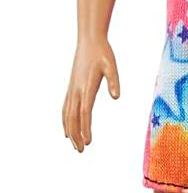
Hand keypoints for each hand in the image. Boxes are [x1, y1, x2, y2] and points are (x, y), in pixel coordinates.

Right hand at [62, 35, 119, 150]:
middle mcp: (76, 90)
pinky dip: (65, 120)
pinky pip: (65, 108)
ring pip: (67, 114)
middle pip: (73, 117)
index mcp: (87, 87)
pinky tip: (67, 130)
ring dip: (70, 131)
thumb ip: (114, 81)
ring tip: (74, 145)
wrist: (89, 41)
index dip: (85, 128)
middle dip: (76, 135)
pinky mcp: (71, 87)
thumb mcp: (112, 65)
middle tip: (81, 151)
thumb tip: (116, 97)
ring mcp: (72, 89)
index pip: (85, 112)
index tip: (88, 142)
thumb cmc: (103, 53)